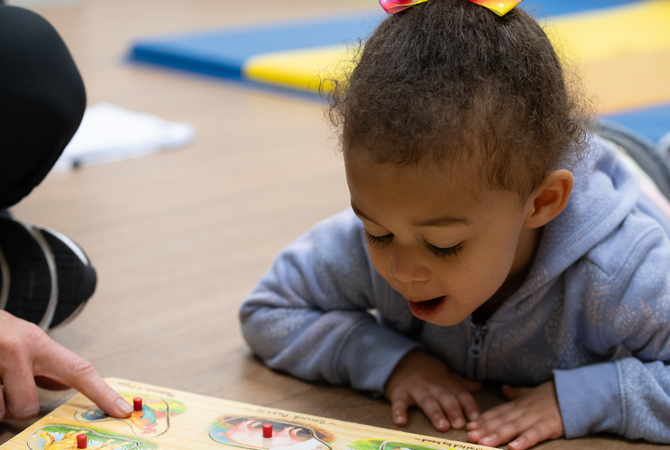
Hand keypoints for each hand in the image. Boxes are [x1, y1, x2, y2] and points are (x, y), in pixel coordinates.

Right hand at [0, 310, 132, 420]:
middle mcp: (17, 349)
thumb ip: (44, 366)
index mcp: (37, 343)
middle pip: (27, 406)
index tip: (123, 412)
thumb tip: (67, 386)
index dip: (103, 393)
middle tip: (5, 386)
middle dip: (16, 405)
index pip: (79, 370)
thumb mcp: (24, 343)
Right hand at [385, 349, 481, 430]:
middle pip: (444, 396)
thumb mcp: (444, 373)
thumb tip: (480, 386)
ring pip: (426, 400)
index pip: (459, 392)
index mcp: (444, 381)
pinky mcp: (399, 392)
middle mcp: (431, 384)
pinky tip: (400, 421)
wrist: (400, 358)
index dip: (468, 404)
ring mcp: (415, 388)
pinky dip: (399, 411)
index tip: (475, 417)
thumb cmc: (426, 371)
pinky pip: (399, 402)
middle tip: (459, 424)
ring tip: (442, 426)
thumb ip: (460, 382)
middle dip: (453, 409)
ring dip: (435, 413)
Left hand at [466, 381, 563, 448]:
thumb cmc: (552, 396)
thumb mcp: (530, 392)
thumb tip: (503, 388)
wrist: (575, 393)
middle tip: (470, 436)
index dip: (483, 420)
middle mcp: (523, 410)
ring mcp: (535, 417)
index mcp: (518, 404)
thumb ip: (516, 393)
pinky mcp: (549, 425)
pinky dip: (524, 440)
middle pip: (501, 421)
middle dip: (484, 429)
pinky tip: (513, 448)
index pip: (497, 413)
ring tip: (484, 443)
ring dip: (497, 435)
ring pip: (513, 427)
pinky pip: (535, 434)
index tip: (469, 427)